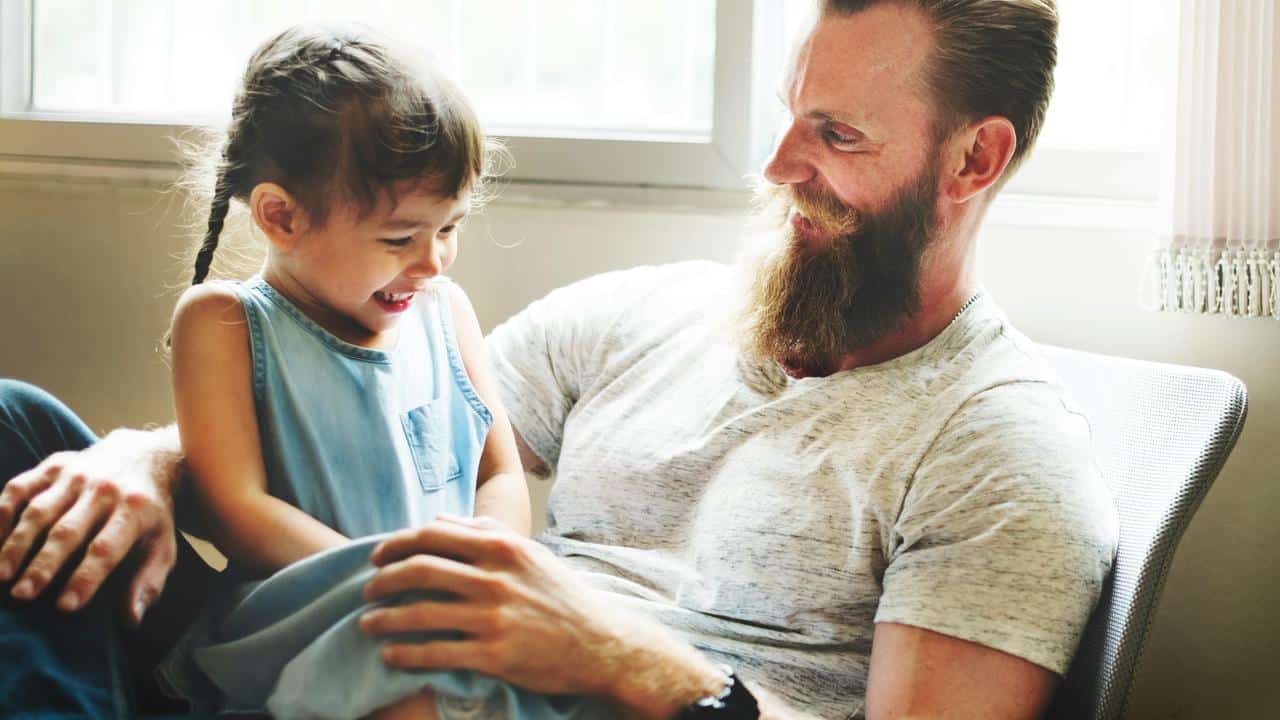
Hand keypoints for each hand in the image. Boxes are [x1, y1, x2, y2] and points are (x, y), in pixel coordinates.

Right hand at [0, 428, 179, 624]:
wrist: (143, 458)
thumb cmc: (149, 515)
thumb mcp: (162, 545)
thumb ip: (148, 582)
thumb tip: (131, 620)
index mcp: (135, 510)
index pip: (106, 548)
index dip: (86, 578)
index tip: (65, 607)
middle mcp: (104, 489)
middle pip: (68, 530)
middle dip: (43, 564)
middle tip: (22, 596)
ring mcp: (76, 475)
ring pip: (39, 510)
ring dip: (17, 544)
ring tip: (1, 576)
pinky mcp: (53, 466)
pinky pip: (20, 487)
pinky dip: (2, 513)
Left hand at [360, 515, 724, 715]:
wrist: (601, 643)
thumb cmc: (561, 595)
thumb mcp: (528, 553)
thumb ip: (484, 532)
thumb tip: (438, 519)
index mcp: (502, 547)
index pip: (432, 535)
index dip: (396, 544)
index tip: (376, 556)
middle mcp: (495, 578)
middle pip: (419, 570)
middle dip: (382, 580)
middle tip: (367, 590)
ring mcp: (493, 617)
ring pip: (419, 613)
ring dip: (384, 619)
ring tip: (367, 624)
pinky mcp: (493, 654)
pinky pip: (435, 652)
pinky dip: (404, 653)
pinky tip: (390, 654)